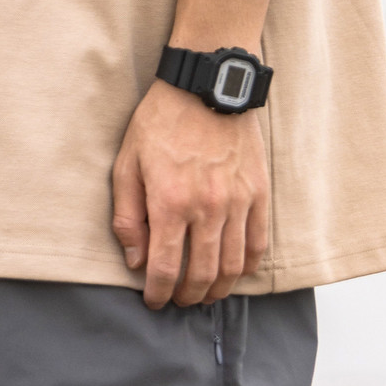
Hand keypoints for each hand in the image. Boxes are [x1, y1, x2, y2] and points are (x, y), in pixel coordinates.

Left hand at [111, 80, 269, 309]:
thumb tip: (136, 261)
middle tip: (179, 300)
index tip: (154, 301)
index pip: (164, 268)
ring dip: (218, 289)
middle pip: (201, 274)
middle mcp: (207, 207)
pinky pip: (258, 243)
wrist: (206, 84)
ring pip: (231, 266)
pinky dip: (246, 266)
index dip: (158, 293)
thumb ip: (128, 217)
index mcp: (170, 202)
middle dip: (187, 296)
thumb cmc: (161, 122)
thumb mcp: (127, 164)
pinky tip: (234, 273)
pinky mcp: (258, 193)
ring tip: (205, 294)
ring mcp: (237, 201)